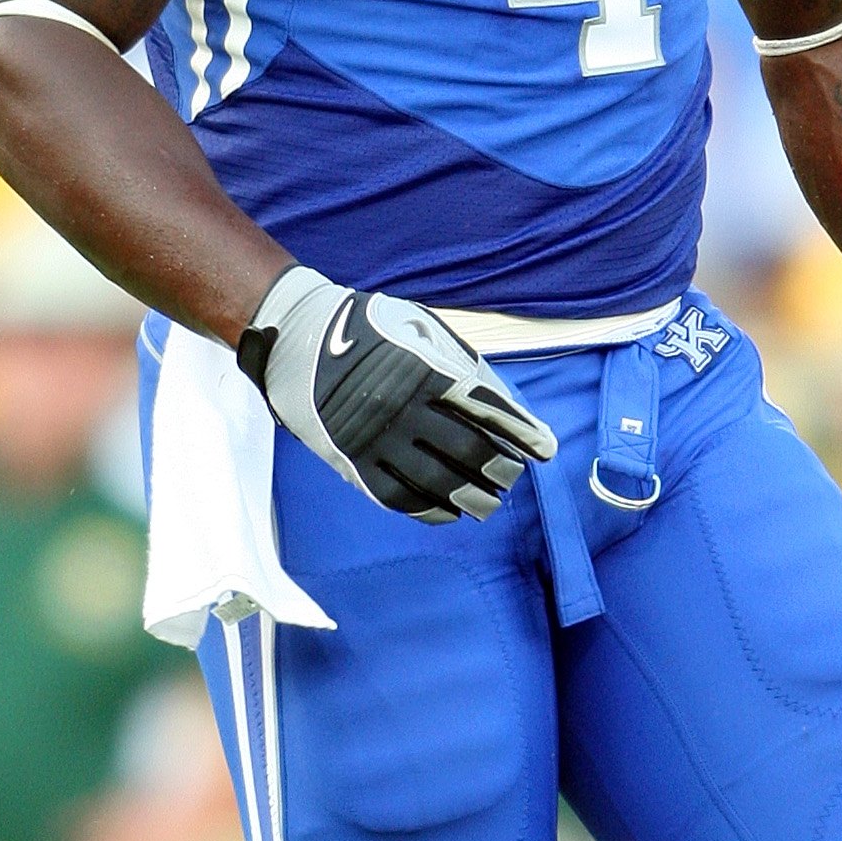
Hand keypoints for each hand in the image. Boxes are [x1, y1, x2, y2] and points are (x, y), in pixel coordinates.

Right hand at [237, 266, 556, 523]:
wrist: (296, 334)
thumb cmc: (367, 328)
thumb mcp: (418, 329)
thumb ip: (459, 363)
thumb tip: (501, 403)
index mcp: (425, 369)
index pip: (488, 409)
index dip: (522, 432)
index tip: (545, 450)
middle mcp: (404, 407)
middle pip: (468, 450)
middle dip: (499, 469)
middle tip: (512, 478)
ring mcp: (376, 437)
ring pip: (436, 481)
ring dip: (470, 497)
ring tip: (488, 504)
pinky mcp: (351, 460)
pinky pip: (396, 496)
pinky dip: (427, 510)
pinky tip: (447, 513)